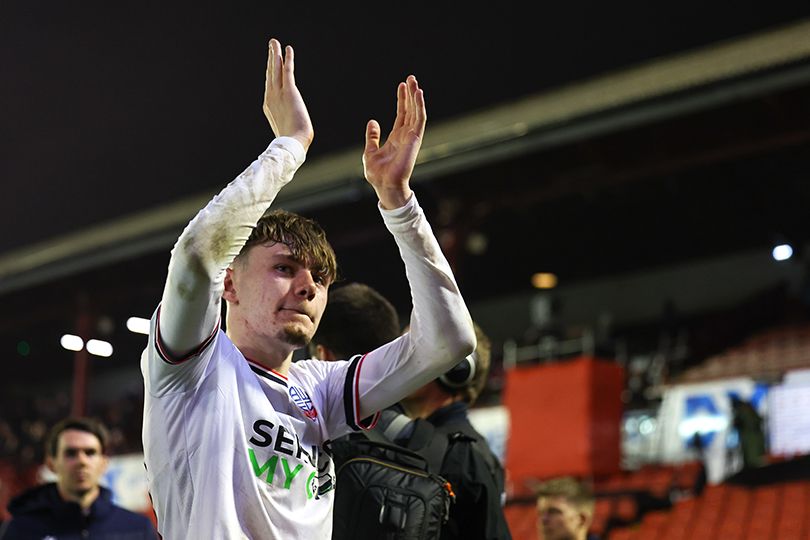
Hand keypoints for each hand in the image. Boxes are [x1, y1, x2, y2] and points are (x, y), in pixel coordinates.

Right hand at [263, 38, 313, 150]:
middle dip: (271, 58)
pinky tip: (288, 49)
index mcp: (269, 105)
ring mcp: (279, 93)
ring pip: (275, 69)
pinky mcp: (289, 91)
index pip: (270, 83)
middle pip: (270, 73)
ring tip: (274, 42)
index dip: (271, 70)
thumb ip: (284, 124)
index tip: (273, 60)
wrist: (292, 143)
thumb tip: (287, 131)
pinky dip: (288, 59)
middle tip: (271, 45)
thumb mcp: (285, 129)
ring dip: (275, 54)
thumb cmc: (291, 141)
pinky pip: (288, 71)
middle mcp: (271, 97)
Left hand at [362, 75, 425, 208]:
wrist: (385, 185)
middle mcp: (406, 136)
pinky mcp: (414, 139)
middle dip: (410, 94)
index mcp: (396, 138)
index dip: (402, 100)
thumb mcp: (370, 151)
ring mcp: (411, 137)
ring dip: (416, 97)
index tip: (402, 85)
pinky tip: (418, 94)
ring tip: (414, 82)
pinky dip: (419, 106)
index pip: (402, 115)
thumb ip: (372, 136)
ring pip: (416, 112)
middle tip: (411, 78)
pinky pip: (419, 119)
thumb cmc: (378, 174)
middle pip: (410, 110)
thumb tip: (373, 122)